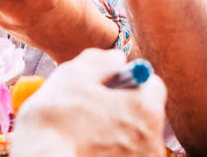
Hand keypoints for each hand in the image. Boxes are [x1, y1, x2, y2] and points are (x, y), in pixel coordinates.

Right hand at [9, 48, 167, 156]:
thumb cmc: (54, 123)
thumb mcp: (73, 75)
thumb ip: (102, 61)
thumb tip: (116, 59)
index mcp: (146, 110)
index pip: (152, 84)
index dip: (128, 80)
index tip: (106, 86)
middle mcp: (153, 141)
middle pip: (144, 113)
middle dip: (123, 109)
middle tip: (91, 112)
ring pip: (133, 138)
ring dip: (115, 133)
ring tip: (84, 135)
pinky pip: (123, 155)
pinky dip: (109, 152)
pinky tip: (86, 151)